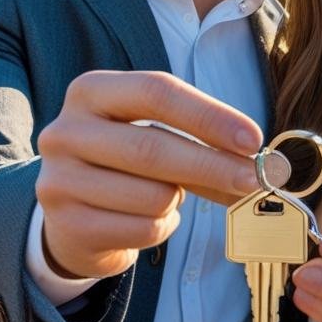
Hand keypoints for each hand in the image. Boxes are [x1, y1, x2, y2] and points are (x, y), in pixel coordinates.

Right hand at [35, 70, 262, 278]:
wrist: (69, 217)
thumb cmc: (125, 166)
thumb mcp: (153, 136)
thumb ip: (200, 143)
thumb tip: (261, 164)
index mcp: (90, 92)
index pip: (156, 92)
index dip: (209, 116)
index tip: (252, 139)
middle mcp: (65, 131)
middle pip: (153, 146)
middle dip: (213, 165)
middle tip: (254, 179)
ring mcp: (60, 180)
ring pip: (153, 195)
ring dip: (178, 202)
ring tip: (164, 198)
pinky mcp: (67, 225)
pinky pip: (143, 229)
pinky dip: (162, 228)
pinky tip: (144, 220)